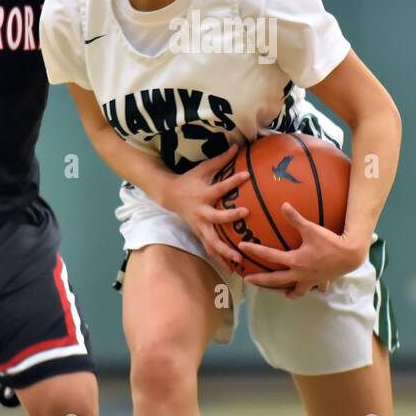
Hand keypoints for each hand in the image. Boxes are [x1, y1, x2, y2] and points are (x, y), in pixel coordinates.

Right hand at [157, 144, 250, 274]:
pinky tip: (232, 269)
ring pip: (212, 241)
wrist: (169, 195)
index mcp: (204, 194)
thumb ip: (221, 159)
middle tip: (245, 214)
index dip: (233, 181)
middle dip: (229, 217)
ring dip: (225, 251)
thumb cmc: (190, 180)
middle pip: (216, 217)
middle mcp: (202, 211)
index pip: (220, 186)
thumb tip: (238, 145)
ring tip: (240, 259)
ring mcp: (200, 225)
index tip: (247, 175)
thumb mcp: (203, 168)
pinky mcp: (199, 233)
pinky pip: (210, 249)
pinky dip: (220, 259)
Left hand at [240, 202, 367, 298]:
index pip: (270, 256)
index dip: (254, 250)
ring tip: (271, 291)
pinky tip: (295, 291)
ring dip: (279, 291)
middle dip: (260, 280)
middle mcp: (299, 274)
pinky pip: (305, 290)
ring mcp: (309, 281)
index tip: (242, 247)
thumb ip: (296, 218)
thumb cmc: (330, 241)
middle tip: (247, 279)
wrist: (350, 255)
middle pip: (274, 280)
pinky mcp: (317, 283)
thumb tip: (283, 205)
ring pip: (290, 291)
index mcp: (295, 261)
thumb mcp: (311, 228)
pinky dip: (298, 292)